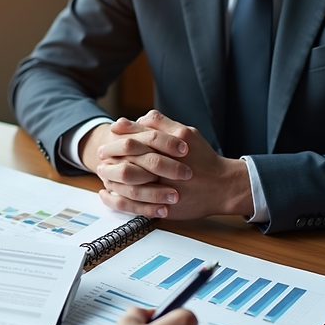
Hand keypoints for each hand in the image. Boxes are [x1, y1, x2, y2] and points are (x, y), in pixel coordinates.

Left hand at [98, 110, 252, 218]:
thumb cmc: (204, 159)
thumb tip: (139, 118)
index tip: (111, 133)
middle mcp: (165, 166)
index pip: (137, 137)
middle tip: (101, 153)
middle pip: (129, 158)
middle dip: (112, 154)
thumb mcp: (187, 133)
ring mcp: (162, 188)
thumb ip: (163, 123)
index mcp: (170, 145)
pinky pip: (131, 204)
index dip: (121, 135)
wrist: (222, 186)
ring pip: (127, 182)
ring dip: (111, 176)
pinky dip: (115, 199)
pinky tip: (107, 194)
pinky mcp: (161, 206)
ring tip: (102, 172)